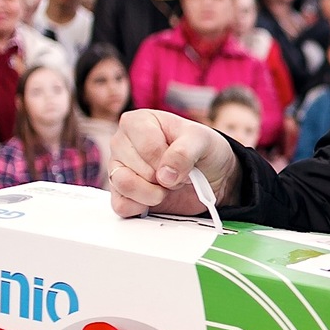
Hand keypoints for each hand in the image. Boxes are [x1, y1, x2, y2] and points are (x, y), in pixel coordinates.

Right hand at [107, 109, 237, 219]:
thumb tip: (165, 176)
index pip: (147, 147)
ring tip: (166, 187)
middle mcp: (122, 143)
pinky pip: (121, 206)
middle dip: (163, 178)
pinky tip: (156, 199)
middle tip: (176, 173)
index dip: (168, 160)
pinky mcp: (120, 194)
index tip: (183, 161)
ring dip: (152, 193)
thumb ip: (184, 153)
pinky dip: (141, 207)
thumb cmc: (201, 149)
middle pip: (136, 167)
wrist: (211, 173)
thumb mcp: (202, 141)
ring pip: (124, 185)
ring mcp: (118, 168)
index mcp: (138, 121)